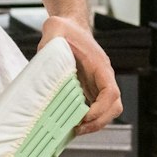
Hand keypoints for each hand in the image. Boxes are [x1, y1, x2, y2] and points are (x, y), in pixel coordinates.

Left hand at [38, 15, 121, 134]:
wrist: (69, 27)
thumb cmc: (65, 29)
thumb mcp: (54, 29)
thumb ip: (48, 41)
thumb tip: (42, 57)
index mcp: (99, 65)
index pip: (110, 92)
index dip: (101, 108)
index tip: (85, 117)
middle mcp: (102, 78)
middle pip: (114, 107)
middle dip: (99, 122)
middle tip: (78, 129)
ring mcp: (97, 85)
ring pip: (107, 111)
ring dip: (94, 124)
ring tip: (74, 130)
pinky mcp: (88, 90)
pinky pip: (95, 109)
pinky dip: (87, 120)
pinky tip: (70, 123)